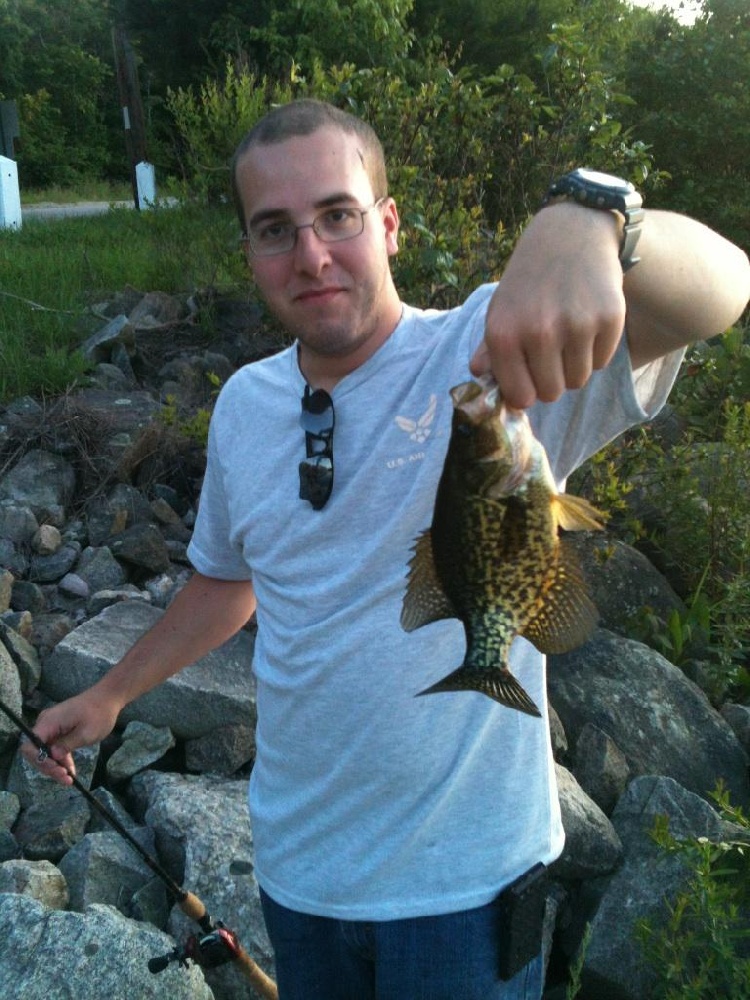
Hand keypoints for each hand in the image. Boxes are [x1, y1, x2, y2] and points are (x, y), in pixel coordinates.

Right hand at [20, 687, 120, 785]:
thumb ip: (67, 745)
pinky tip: (70, 771)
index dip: (38, 760)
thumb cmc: (99, 714)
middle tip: (65, 778)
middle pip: (36, 751)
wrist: (108, 698)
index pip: (30, 745)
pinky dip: (61, 759)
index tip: (54, 768)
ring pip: (46, 751)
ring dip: (55, 766)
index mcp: (48, 721)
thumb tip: (53, 755)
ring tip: (69, 779)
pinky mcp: (59, 729)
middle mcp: (46, 723)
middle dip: (48, 767)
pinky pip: (55, 747)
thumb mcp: (86, 733)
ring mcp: (52, 726)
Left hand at [471, 202, 626, 408]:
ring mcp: (576, 326)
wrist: (571, 235)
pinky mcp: (609, 319)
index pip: (521, 397)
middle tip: (551, 354)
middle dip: (551, 381)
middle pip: (552, 394)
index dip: (526, 392)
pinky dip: (595, 351)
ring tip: (568, 335)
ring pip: (578, 381)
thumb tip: (479, 376)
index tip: (529, 378)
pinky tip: (586, 322)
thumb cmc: (529, 279)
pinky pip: (601, 362)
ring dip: (574, 367)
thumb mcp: (500, 309)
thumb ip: (490, 348)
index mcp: (504, 334)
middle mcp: (539, 332)